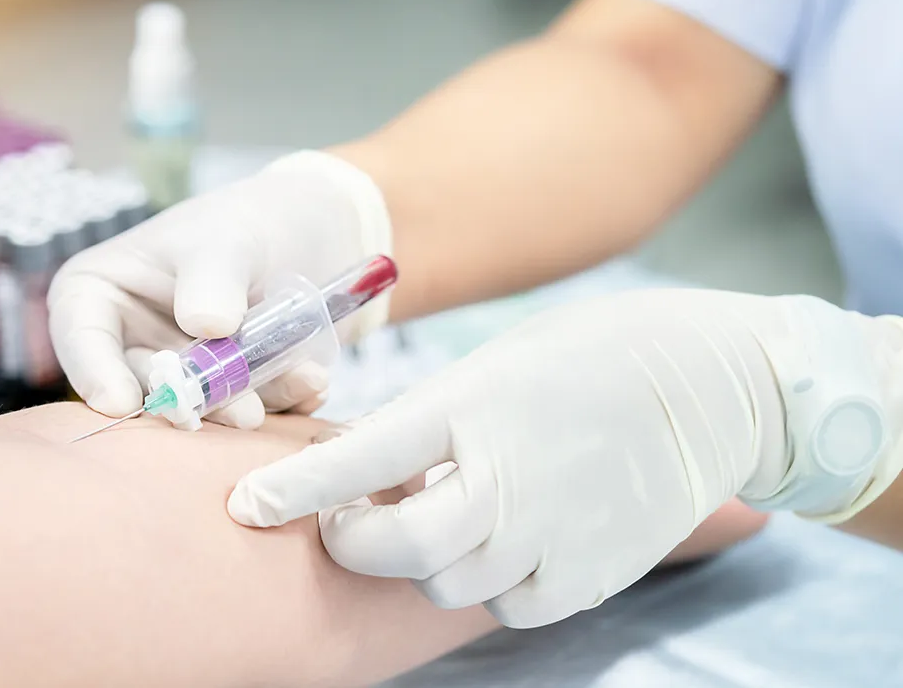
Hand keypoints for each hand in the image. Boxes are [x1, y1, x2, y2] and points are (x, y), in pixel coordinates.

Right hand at [48, 150, 391, 427]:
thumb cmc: (252, 222)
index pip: (80, 334)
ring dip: (246, 404)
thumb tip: (206, 326)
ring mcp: (182, 373)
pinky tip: (315, 378)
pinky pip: (249, 410)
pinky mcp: (229, 395)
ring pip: (200, 406)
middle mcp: (134, 341)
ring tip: (300, 379)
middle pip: (143, 385)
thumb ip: (212, 278)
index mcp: (103, 293)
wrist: (319, 232)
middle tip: (241, 412)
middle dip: (192, 400)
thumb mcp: (227, 237)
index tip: (120, 403)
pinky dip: (284, 400)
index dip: (93, 372)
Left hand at [227, 289, 902, 626]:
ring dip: (423, 560)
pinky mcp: (593, 573)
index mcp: (475, 406)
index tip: (246, 505)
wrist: (714, 383)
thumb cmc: (589, 357)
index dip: (296, 488)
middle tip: (343, 523)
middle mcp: (510, 477)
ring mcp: (555, 532)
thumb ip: (433, 424)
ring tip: (442, 515)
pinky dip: (490, 582)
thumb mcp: (497, 364)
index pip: (362, 459)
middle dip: (352, 542)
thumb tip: (367, 478)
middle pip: (399, 548)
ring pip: (446, 584)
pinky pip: (509, 605)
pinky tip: (502, 541)